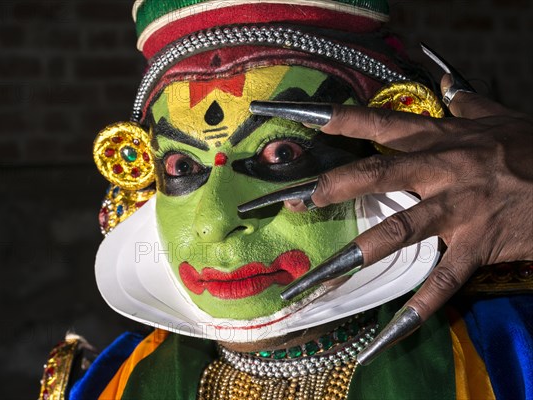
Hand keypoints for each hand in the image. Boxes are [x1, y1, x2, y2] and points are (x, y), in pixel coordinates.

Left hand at [288, 75, 532, 323]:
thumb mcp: (498, 117)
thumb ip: (469, 105)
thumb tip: (452, 88)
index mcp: (440, 139)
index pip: (379, 123)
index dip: (338, 119)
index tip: (297, 121)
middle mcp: (442, 169)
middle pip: (378, 173)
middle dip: (336, 187)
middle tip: (299, 202)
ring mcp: (460, 208)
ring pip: (402, 228)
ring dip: (361, 251)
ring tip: (326, 273)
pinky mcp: (480, 242)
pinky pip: (446, 278)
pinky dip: (421, 305)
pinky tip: (394, 329)